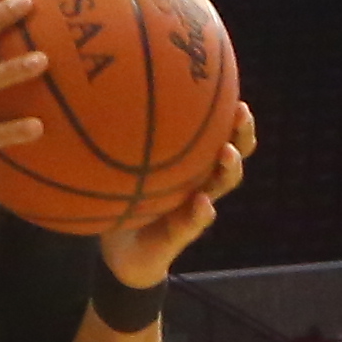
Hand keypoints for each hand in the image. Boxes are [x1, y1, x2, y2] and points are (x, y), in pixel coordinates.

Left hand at [102, 102, 255, 290]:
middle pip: (231, 155)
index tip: (232, 90)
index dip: (229, 115)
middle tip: (240, 112)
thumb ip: (119, 139)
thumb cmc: (122, 199)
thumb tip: (99, 93)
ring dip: (228, 169)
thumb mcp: (119, 168)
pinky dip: (200, 213)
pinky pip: (194, 222)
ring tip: (226, 153)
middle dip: (241, 133)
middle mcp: (198, 182)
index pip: (218, 134)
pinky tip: (202, 203)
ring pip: (220, 186)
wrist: (121, 250)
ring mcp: (194, 207)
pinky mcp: (182, 233)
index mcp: (189, 164)